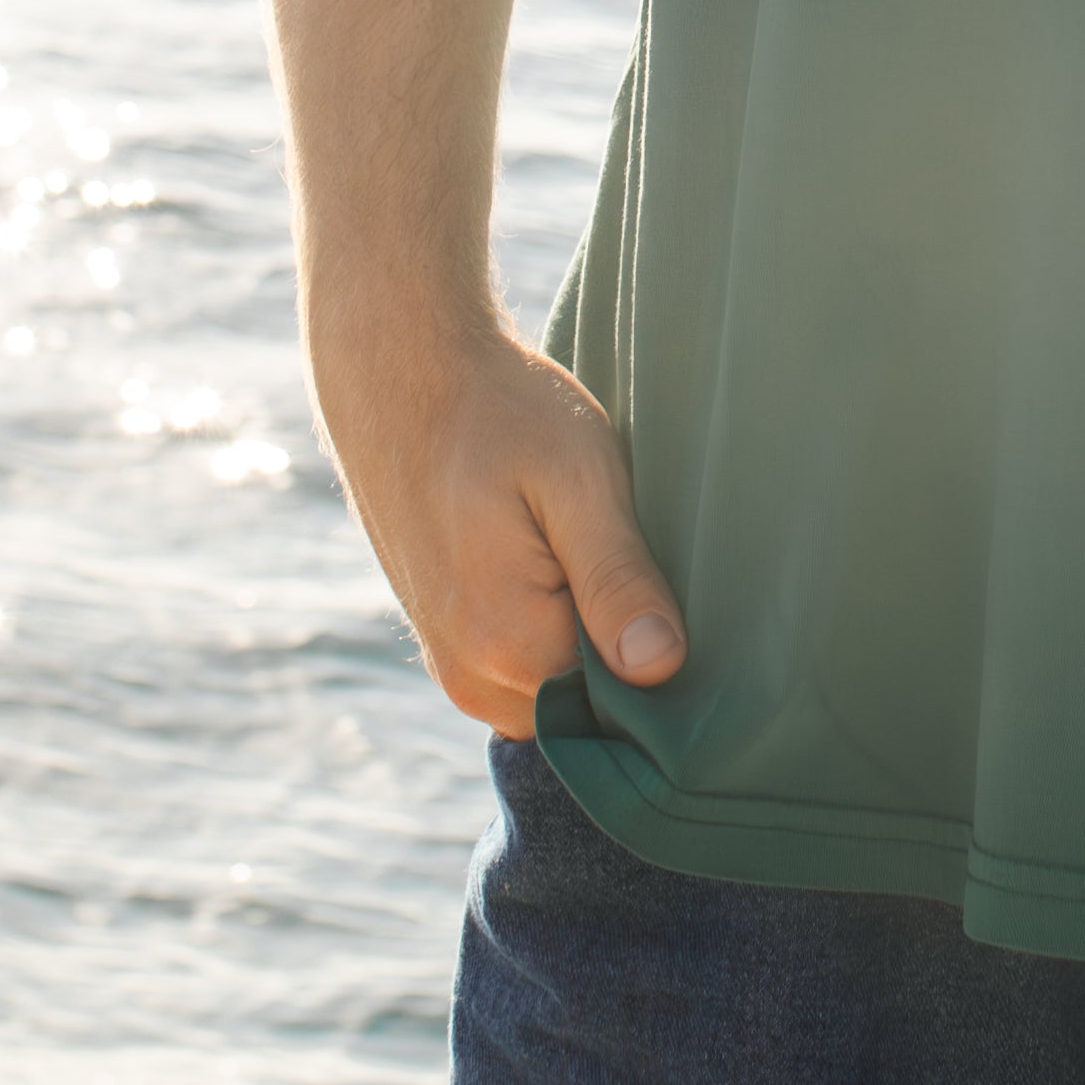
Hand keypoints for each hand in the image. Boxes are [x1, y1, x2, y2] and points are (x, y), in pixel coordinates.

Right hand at [310, 314, 686, 738]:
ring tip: (594, 551)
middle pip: (593, 706)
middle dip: (628, 653)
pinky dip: (558, 636)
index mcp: (511, 648)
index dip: (668, 651)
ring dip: (591, 643)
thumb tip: (662, 666)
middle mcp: (475, 682)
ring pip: (561, 694)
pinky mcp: (450, 648)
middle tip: (638, 554)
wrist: (406, 378)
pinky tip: (565, 564)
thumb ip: (617, 577)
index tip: (679, 585)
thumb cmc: (502, 414)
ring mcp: (456, 671)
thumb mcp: (580, 478)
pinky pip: (528, 675)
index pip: (630, 703)